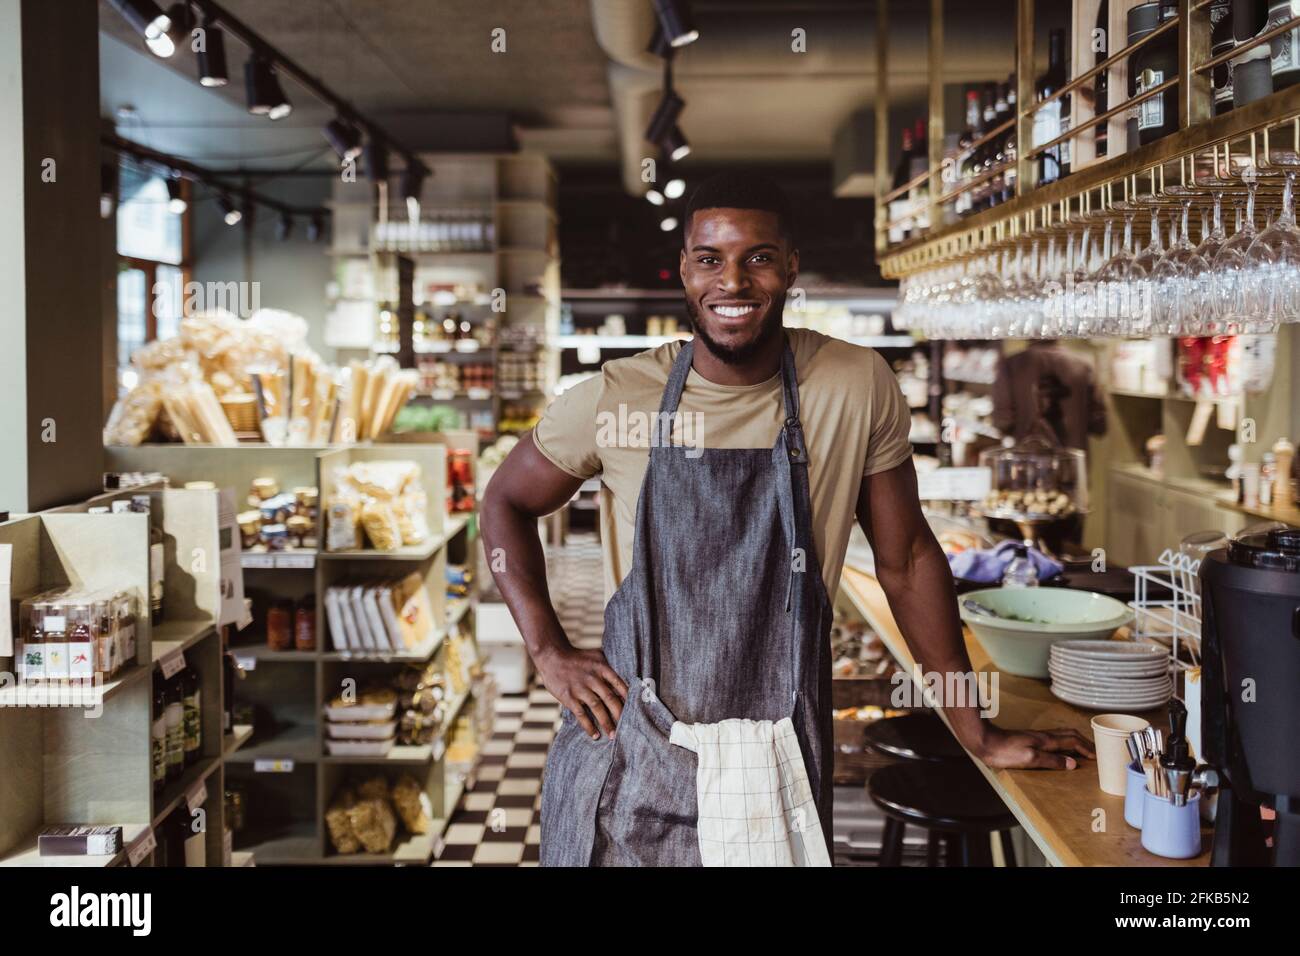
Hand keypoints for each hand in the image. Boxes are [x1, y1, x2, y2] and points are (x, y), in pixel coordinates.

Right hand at [536, 645, 628, 740]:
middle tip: (628, 728)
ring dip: (606, 723)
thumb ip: (611, 665)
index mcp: (602, 667)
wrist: (553, 657)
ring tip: (613, 735)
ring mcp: (580, 688)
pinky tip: (595, 735)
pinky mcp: (568, 696)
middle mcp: (592, 678)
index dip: (629, 698)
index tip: (636, 710)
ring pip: (597, 708)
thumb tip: (627, 679)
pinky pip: (581, 714)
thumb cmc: (578, 658)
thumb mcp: (597, 655)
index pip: (620, 684)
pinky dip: (588, 726)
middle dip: (620, 714)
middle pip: (610, 698)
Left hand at [973, 725, 1095, 769]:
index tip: (1098, 756)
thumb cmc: (1004, 752)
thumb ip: (1051, 761)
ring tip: (1083, 748)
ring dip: (1076, 740)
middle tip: (1096, 751)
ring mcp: (1036, 736)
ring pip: (1062, 734)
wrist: (984, 741)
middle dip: (1085, 741)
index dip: (1087, 748)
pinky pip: (1054, 738)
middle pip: (1070, 735)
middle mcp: (1043, 736)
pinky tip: (1060, 748)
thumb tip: (1073, 764)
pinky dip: (1064, 742)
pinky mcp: (1028, 739)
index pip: (1073, 742)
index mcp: (1046, 741)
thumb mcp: (1029, 759)